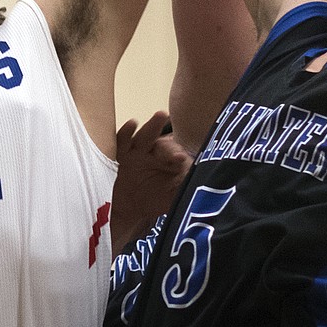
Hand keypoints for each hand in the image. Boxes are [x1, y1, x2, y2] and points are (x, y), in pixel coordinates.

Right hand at [110, 110, 191, 247]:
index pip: (179, 157)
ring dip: (153, 126)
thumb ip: (186, 190)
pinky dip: (127, 132)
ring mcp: (140, 153)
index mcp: (173, 163)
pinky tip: (132, 124)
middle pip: (164, 144)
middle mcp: (158, 154)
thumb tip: (204, 186)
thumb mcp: (174, 196)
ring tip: (160, 115)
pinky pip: (124, 142)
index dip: (181, 158)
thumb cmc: (158, 199)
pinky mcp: (123, 156)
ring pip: (146, 137)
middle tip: (174, 150)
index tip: (181, 162)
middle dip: (169, 145)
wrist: (132, 210)